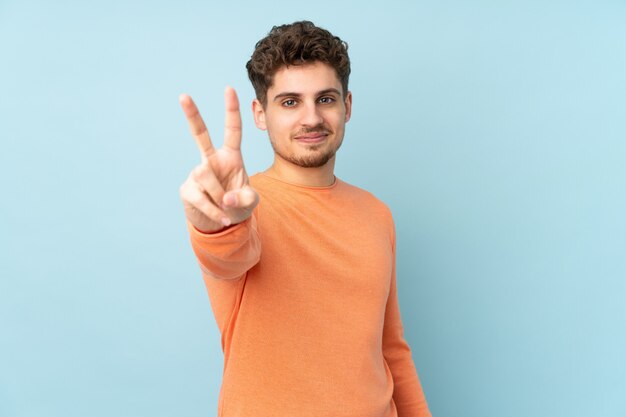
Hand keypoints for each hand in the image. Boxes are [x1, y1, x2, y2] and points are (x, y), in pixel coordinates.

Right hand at [179, 87, 258, 232]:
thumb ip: (247, 198)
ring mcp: (197, 173)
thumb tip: (226, 198)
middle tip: (183, 95)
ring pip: (205, 175)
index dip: (231, 110)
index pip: (232, 130)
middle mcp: (211, 160)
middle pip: (200, 135)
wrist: (220, 224)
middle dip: (192, 115)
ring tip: (226, 207)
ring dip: (218, 195)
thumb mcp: (251, 202)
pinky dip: (213, 210)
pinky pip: (200, 197)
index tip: (229, 89)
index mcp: (231, 156)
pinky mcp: (187, 189)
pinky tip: (220, 216)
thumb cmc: (237, 204)